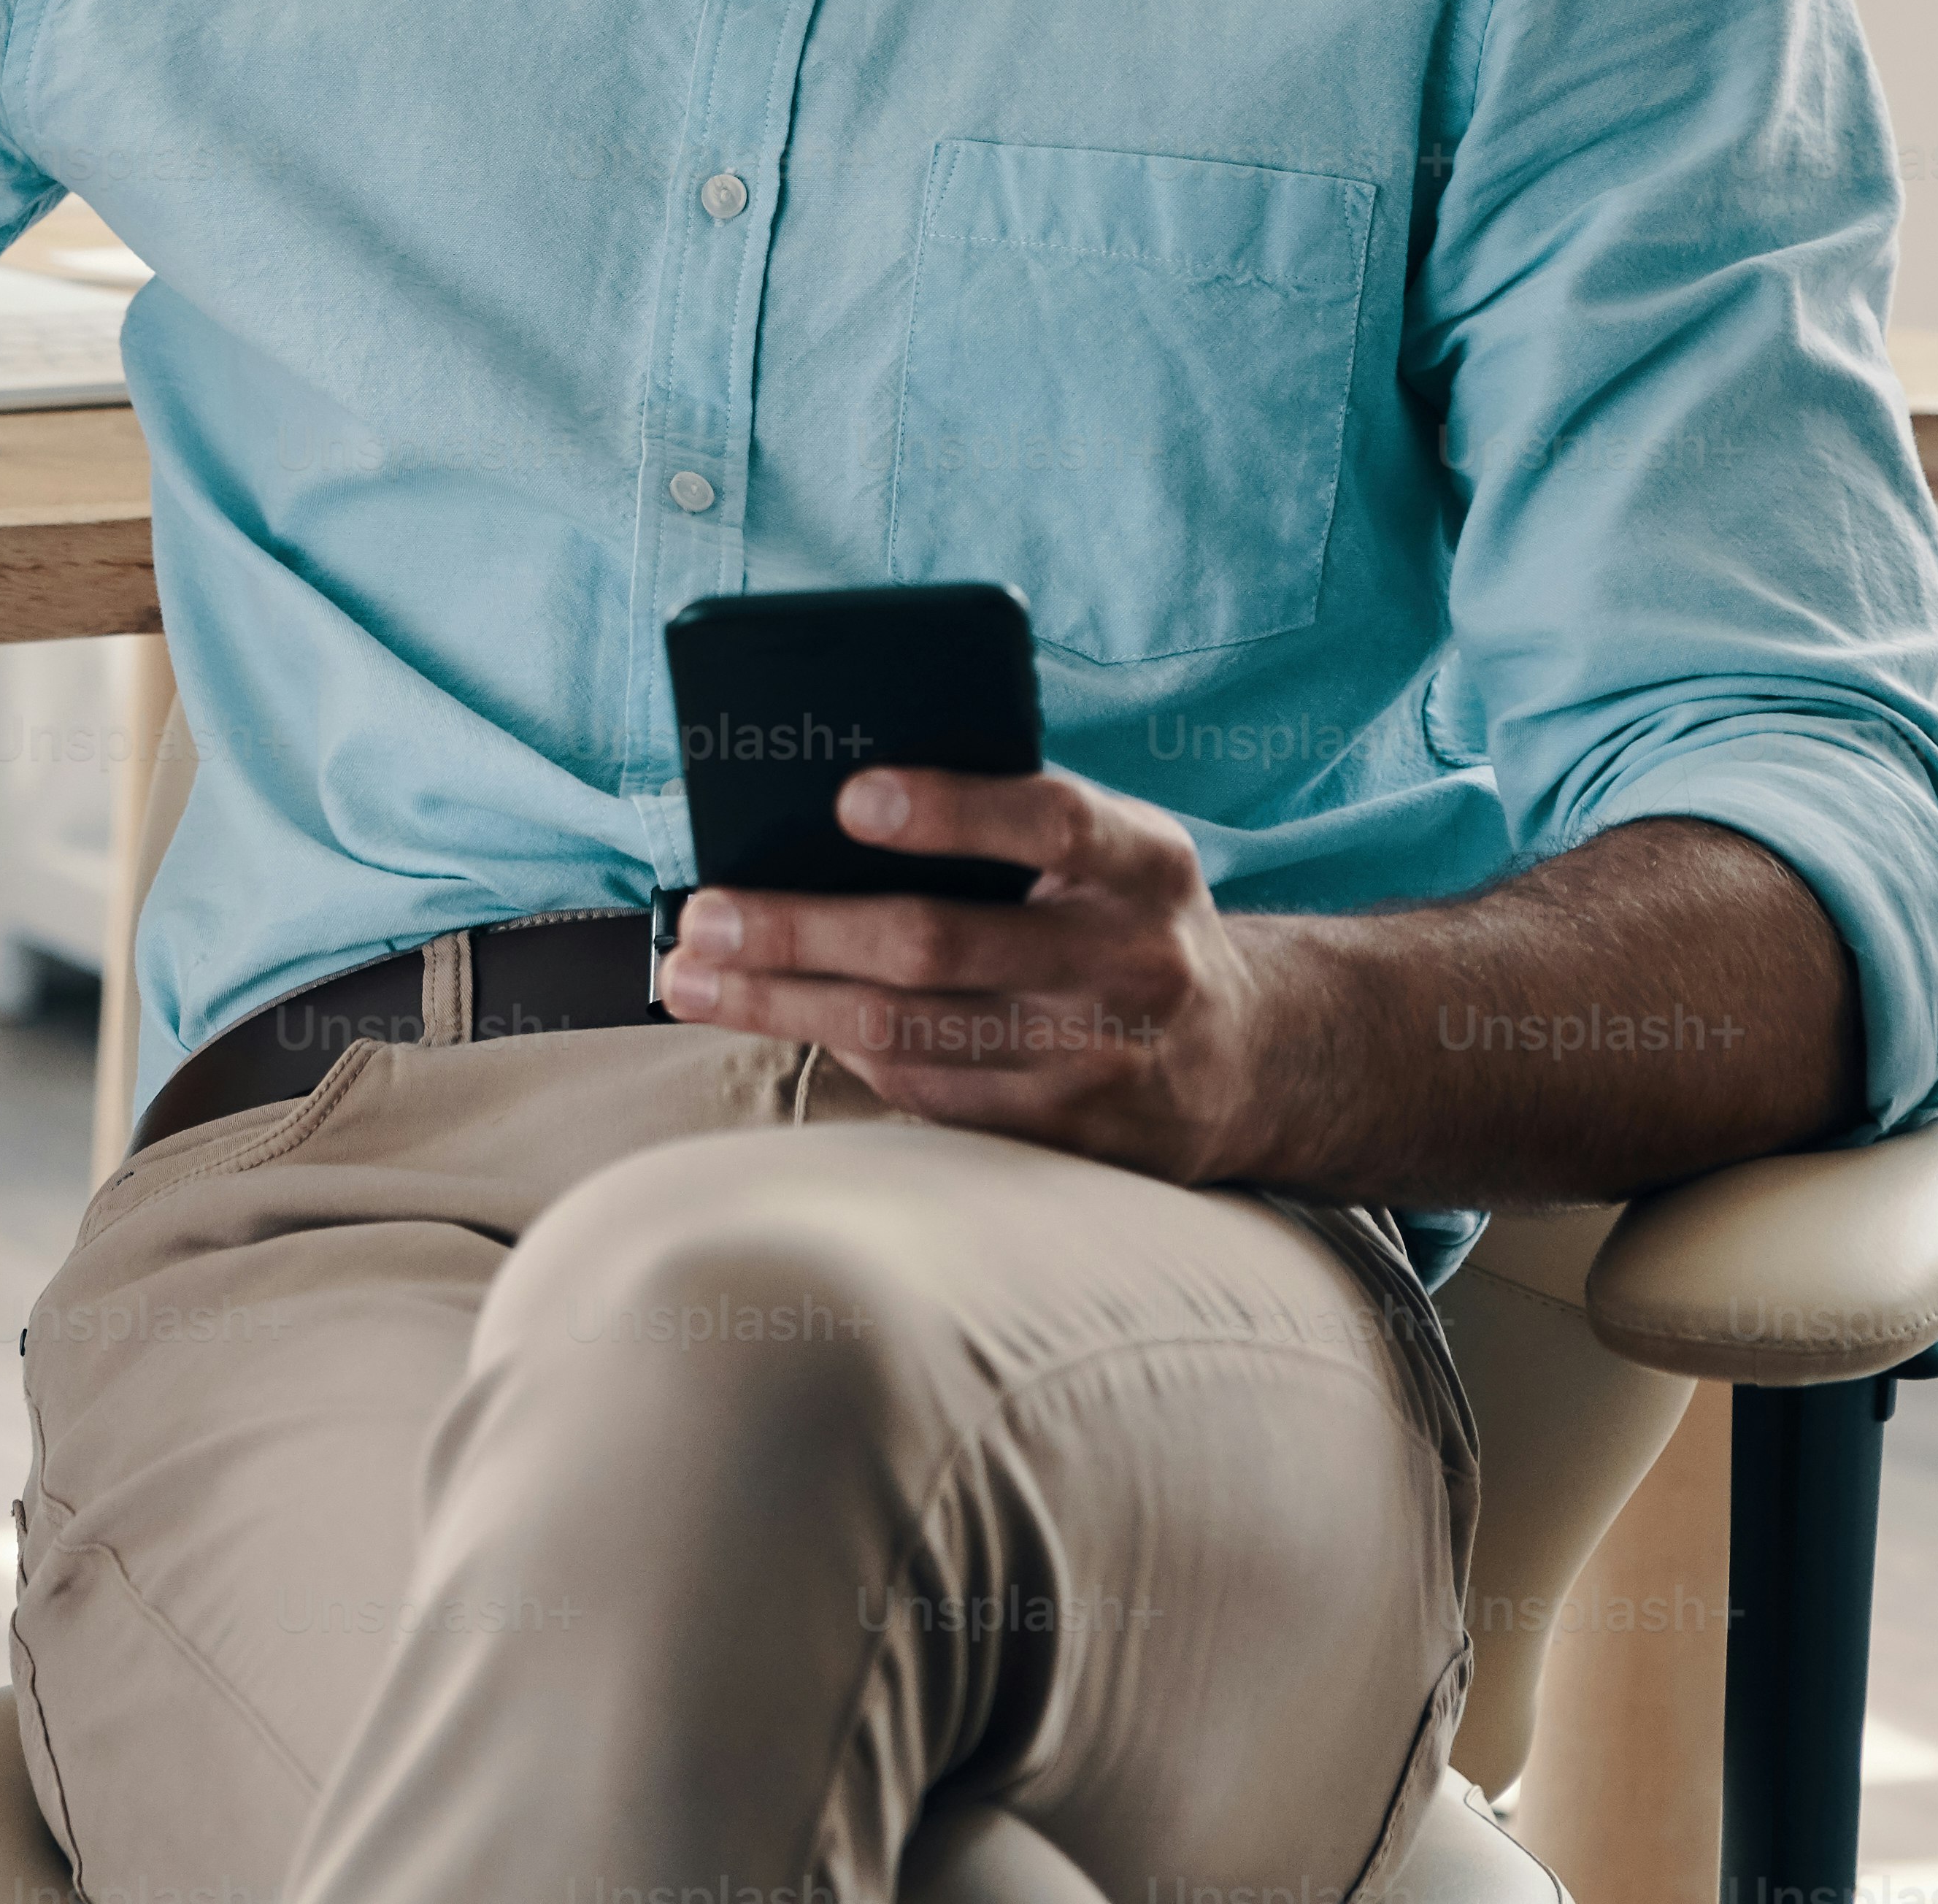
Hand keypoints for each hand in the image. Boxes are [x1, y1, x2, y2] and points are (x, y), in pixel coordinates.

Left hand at [650, 767, 1297, 1179]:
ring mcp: (1104, 1062)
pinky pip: (927, 1093)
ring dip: (781, 1004)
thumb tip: (820, 817)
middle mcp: (1135, 962)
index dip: (949, 809)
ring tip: (691, 977)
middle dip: (800, 930)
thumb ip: (1010, 827)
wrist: (1246, 1057)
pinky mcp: (1071, 1140)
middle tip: (703, 914)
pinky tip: (781, 1017)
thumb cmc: (1123, 918)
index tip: (847, 798)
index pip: (1050, 820)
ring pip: (910, 1034)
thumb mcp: (1108, 853)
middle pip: (940, 944)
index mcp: (1146, 862)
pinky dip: (844, 1050)